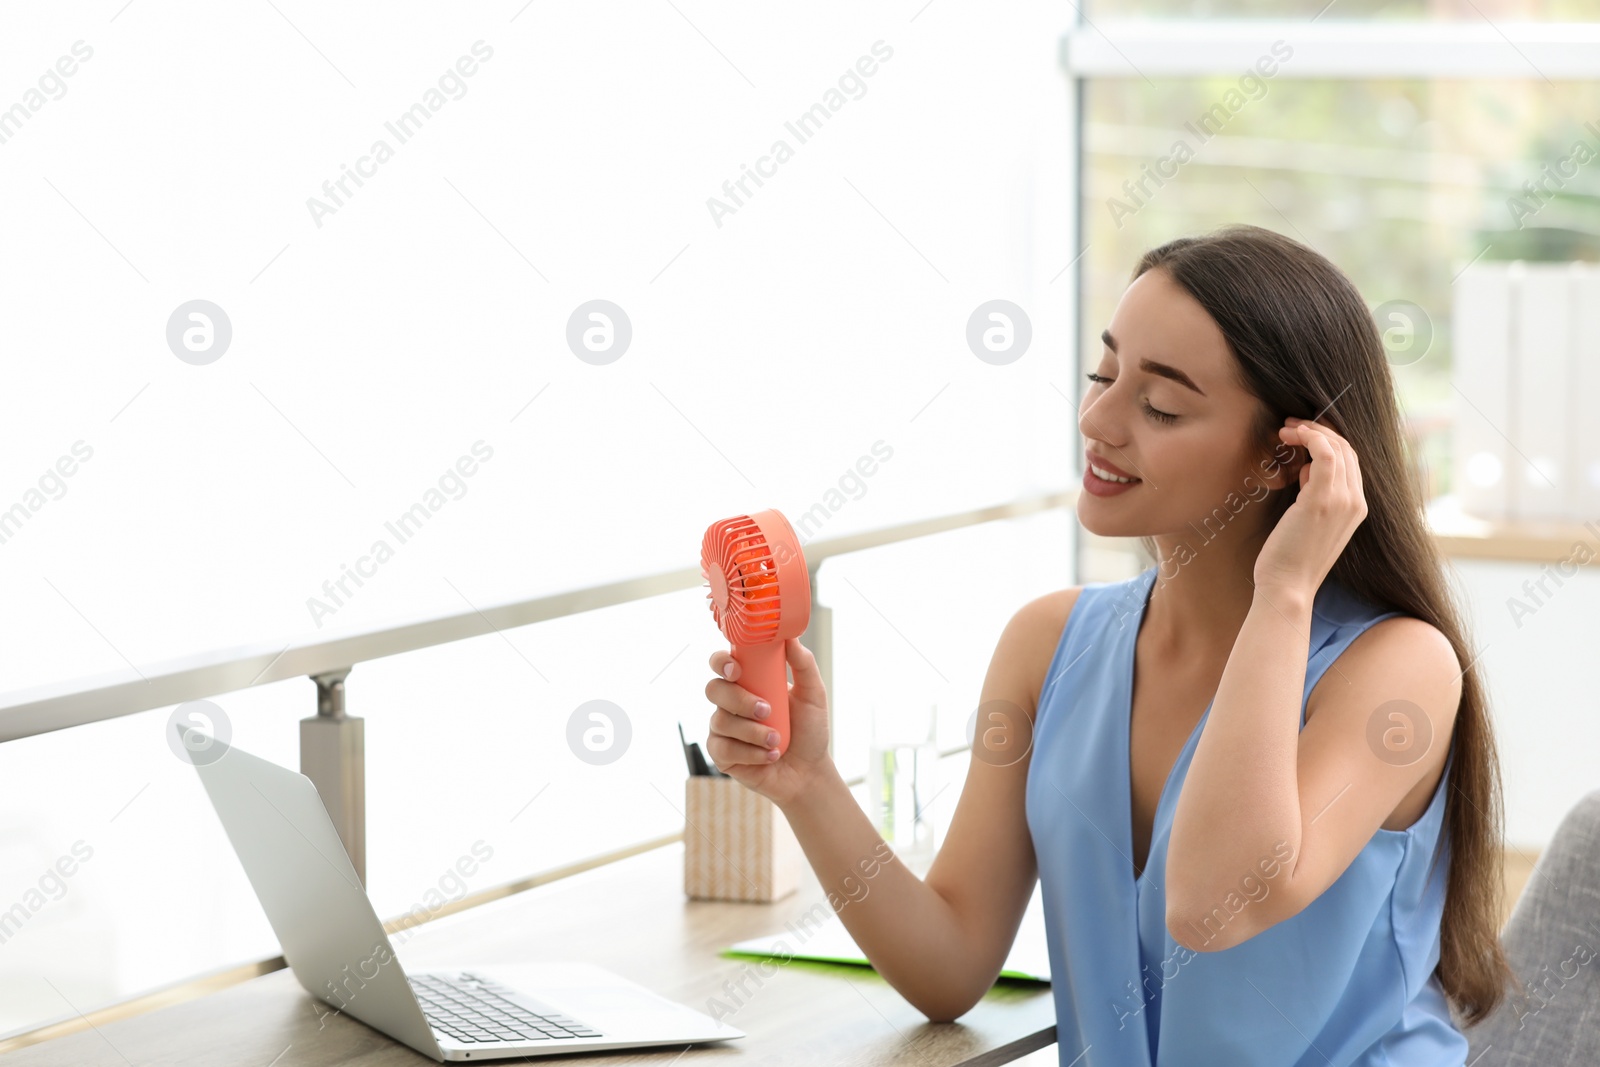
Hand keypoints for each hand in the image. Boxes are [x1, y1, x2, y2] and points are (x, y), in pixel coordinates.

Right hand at [703, 638, 833, 809]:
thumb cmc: (809, 731)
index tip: (737, 671)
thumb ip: (803, 664)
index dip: (721, 662)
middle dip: (739, 700)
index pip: (722, 663)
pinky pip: (723, 749)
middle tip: (766, 711)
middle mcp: (730, 703)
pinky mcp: (722, 755)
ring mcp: (723, 729)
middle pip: (713, 689)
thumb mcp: (813, 695)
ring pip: (720, 721)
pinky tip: (769, 755)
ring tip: (777, 739)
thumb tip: (791, 637)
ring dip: (752, 732)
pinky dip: (750, 753)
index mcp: (748, 682)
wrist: (808, 771)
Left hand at [1254, 416, 1368, 600]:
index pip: (1351, 462)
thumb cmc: (1289, 558)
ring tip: (1286, 429)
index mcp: (1357, 509)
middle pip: (1347, 450)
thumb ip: (1314, 494)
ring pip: (1338, 447)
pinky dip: (1312, 436)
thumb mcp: (1308, 521)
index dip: (1328, 441)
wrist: (1286, 588)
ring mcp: (1343, 501)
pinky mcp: (1322, 500)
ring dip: (1311, 430)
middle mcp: (1356, 503)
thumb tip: (1308, 469)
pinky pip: (1326, 454)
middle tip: (1290, 426)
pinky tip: (1294, 434)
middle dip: (1319, 430)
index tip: (1301, 435)